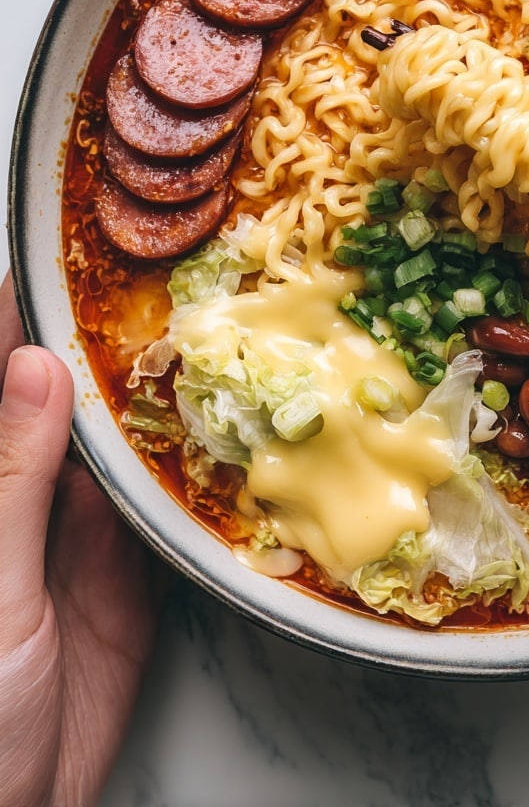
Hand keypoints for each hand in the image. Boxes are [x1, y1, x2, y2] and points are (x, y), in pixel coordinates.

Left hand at [0, 274, 160, 806]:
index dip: (18, 305)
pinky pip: (163, 496)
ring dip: (159, 387)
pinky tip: (225, 419)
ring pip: (121, 435)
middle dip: (105, 330)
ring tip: (210, 319)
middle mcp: (22, 489)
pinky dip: (193, 459)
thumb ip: (11, 479)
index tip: (66, 245)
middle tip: (166, 267)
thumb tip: (35, 367)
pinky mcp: (127, 567)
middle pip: (63, 389)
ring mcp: (76, 527)